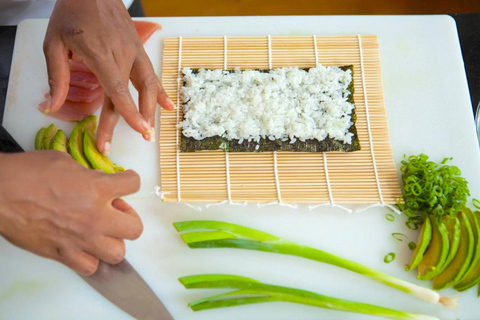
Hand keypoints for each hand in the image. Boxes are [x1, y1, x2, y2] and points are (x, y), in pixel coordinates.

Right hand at [0, 151, 142, 274]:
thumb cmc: (27, 172)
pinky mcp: (63, 254)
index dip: (130, 180)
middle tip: (114, 212)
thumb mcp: (65, 162)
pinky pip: (90, 267)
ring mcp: (80, 239)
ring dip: (112, 241)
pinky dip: (90, 258)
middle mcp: (95, 217)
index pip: (134, 184)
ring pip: (118, 253)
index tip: (124, 182)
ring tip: (100, 232)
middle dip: (129, 218)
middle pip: (135, 229)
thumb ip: (89, 175)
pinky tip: (82, 246)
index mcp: (97, 189)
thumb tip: (98, 182)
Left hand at [43, 0, 173, 152]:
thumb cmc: (71, 14)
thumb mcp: (54, 43)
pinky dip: (160, 92)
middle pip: (131, 94)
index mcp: (100, 55)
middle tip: (138, 141)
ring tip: (151, 130)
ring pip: (147, 85)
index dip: (129, 114)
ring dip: (151, 110)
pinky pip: (152, 73)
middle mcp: (122, 55)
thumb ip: (56, 77)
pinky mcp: (139, 49)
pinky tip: (167, 106)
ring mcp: (134, 51)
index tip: (138, 131)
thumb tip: (52, 107)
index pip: (118, 91)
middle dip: (134, 121)